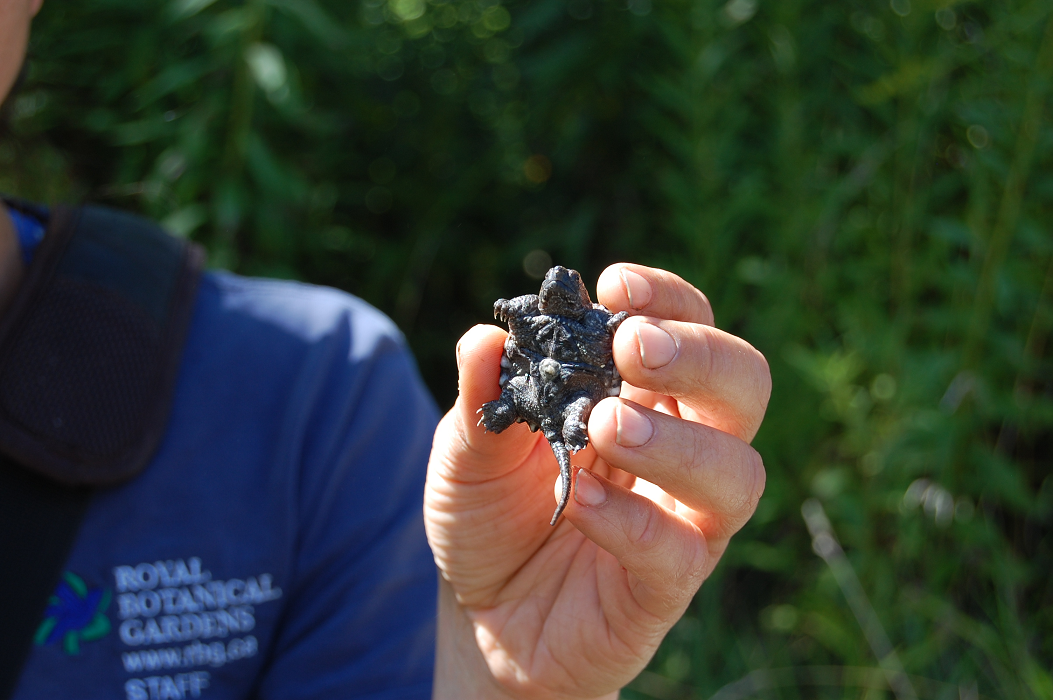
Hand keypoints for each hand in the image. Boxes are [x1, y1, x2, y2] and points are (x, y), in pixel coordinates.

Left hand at [425, 264, 770, 698]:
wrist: (483, 613)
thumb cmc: (490, 515)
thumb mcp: (468, 452)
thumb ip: (481, 401)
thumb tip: (485, 339)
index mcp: (642, 394)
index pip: (690, 325)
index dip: (668, 299)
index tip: (616, 286)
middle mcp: (681, 446)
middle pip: (744, 384)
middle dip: (699, 354)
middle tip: (632, 348)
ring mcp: (682, 517)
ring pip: (737, 471)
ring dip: (678, 441)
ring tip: (606, 426)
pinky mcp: (667, 585)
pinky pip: (680, 551)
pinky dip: (631, 520)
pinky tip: (579, 500)